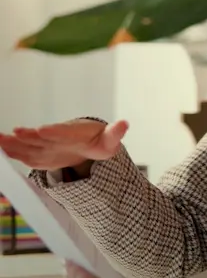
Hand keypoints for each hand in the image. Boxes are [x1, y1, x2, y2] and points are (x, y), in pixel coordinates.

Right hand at [0, 119, 127, 173]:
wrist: (87, 143)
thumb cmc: (99, 141)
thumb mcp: (110, 140)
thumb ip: (115, 133)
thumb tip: (124, 124)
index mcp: (75, 132)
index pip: (65, 131)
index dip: (55, 131)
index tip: (43, 129)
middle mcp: (56, 136)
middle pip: (41, 137)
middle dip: (28, 135)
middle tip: (16, 132)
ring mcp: (45, 144)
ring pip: (28, 144)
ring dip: (13, 142)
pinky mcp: (38, 153)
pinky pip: (23, 153)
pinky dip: (11, 152)